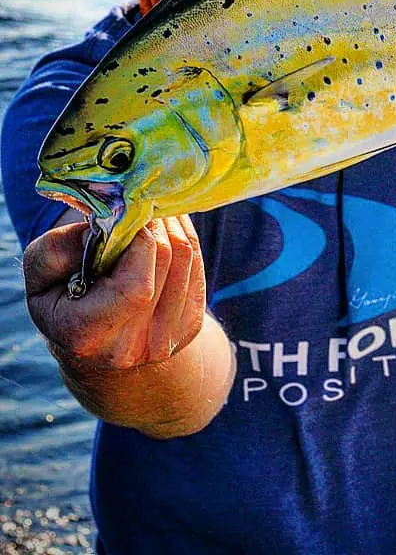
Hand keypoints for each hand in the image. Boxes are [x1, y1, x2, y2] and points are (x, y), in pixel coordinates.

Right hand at [23, 215, 206, 370]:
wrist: (93, 347)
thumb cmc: (61, 302)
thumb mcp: (39, 277)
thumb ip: (57, 251)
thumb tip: (106, 227)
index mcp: (87, 335)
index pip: (136, 285)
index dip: (138, 243)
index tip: (126, 220)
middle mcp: (130, 346)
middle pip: (167, 262)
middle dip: (156, 225)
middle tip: (142, 207)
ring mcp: (164, 340)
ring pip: (187, 259)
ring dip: (174, 226)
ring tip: (153, 215)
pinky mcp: (188, 328)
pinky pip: (197, 268)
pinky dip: (186, 240)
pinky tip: (167, 232)